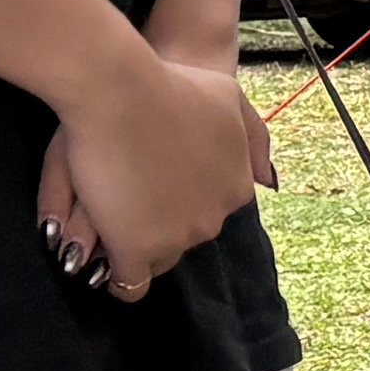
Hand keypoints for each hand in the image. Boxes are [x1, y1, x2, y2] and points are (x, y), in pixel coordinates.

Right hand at [40, 33, 271, 300]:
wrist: (120, 91)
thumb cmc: (169, 86)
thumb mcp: (230, 98)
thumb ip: (253, 137)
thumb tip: (264, 180)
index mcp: (237, 188)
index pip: (212, 210)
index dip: (182, 200)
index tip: (159, 187)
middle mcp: (215, 217)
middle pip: (187, 237)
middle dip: (163, 225)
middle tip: (131, 203)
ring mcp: (178, 237)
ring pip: (160, 260)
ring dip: (139, 247)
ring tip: (112, 227)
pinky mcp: (136, 249)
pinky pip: (130, 284)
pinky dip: (119, 280)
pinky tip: (105, 267)